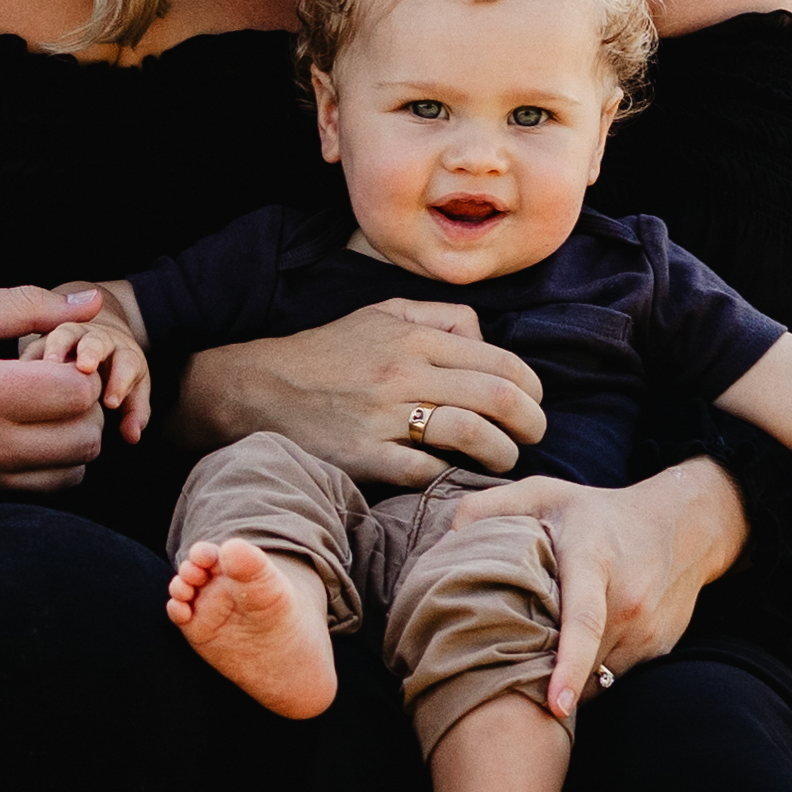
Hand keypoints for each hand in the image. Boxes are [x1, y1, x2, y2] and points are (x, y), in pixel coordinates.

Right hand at [0, 287, 119, 497]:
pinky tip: (11, 436)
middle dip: (81, 406)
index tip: (47, 356)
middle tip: (48, 383)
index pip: (75, 393)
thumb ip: (20, 306)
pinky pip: (33, 494)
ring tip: (33, 411)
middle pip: (83, 440)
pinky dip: (41, 467)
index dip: (76, 368)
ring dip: (66, 441)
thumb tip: (88, 304)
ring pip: (68, 475)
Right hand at [34, 309, 150, 429]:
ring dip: (55, 350)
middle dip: (91, 352)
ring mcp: (68, 338)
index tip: (111, 404)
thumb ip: (134, 413)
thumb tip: (133, 436)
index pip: (127, 363)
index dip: (120, 381)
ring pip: (61, 337)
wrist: (94, 349)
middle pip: (96, 341)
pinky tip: (17, 380)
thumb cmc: (115, 378)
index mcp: (123, 354)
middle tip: (86, 367)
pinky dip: (28, 363)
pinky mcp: (40, 346)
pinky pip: (33, 350)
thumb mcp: (132, 394)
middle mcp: (96, 341)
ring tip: (48, 366)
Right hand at [167, 297, 545, 488]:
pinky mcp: (364, 457)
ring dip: (501, 453)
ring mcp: (384, 417)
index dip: (530, 388)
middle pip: (497, 397)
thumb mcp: (380, 315)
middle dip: (530, 422)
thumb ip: (439, 318)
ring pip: (471, 435)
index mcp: (413, 337)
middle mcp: (403, 372)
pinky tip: (455, 476)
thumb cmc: (327, 355)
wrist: (258, 391)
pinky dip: (451, 476)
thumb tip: (485, 340)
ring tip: (502, 459)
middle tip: (534, 436)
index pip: (499, 361)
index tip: (533, 404)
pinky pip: (427, 471)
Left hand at [478, 457, 749, 717]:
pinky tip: (574, 652)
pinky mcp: (660, 647)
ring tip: (540, 656)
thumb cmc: (595, 512)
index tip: (556, 705)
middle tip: (506, 676)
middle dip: (543, 675)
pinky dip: (589, 672)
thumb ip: (485, 510)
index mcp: (594, 559)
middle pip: (580, 657)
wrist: (682, 525)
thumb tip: (442, 548)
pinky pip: (614, 675)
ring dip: (566, 678)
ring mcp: (649, 628)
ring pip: (597, 675)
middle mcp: (628, 599)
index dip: (568, 665)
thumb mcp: (542, 494)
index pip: (583, 619)